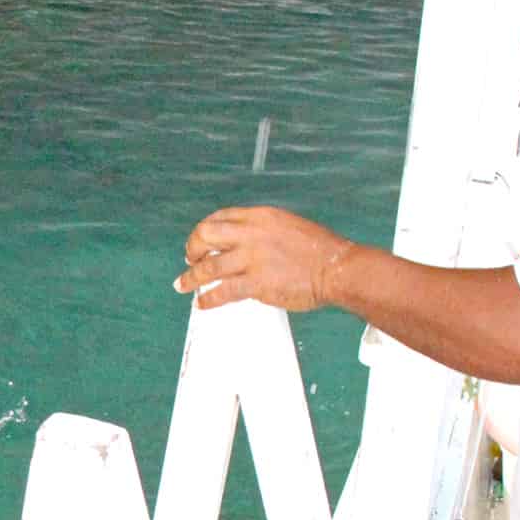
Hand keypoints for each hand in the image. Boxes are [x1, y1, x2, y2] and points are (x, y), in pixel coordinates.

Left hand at [175, 206, 356, 311]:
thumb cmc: (319, 250)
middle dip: (192, 247)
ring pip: (208, 266)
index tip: (200, 240)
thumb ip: (263, 233)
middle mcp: (252, 234)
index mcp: (260, 217)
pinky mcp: (256, 283)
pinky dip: (208, 298)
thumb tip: (244, 245)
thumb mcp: (287, 226)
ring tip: (182, 285)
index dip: (205, 229)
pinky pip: (222, 291)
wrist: (336, 268)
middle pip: (206, 235)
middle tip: (189, 258)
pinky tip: (202, 303)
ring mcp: (252, 259)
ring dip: (191, 277)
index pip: (221, 217)